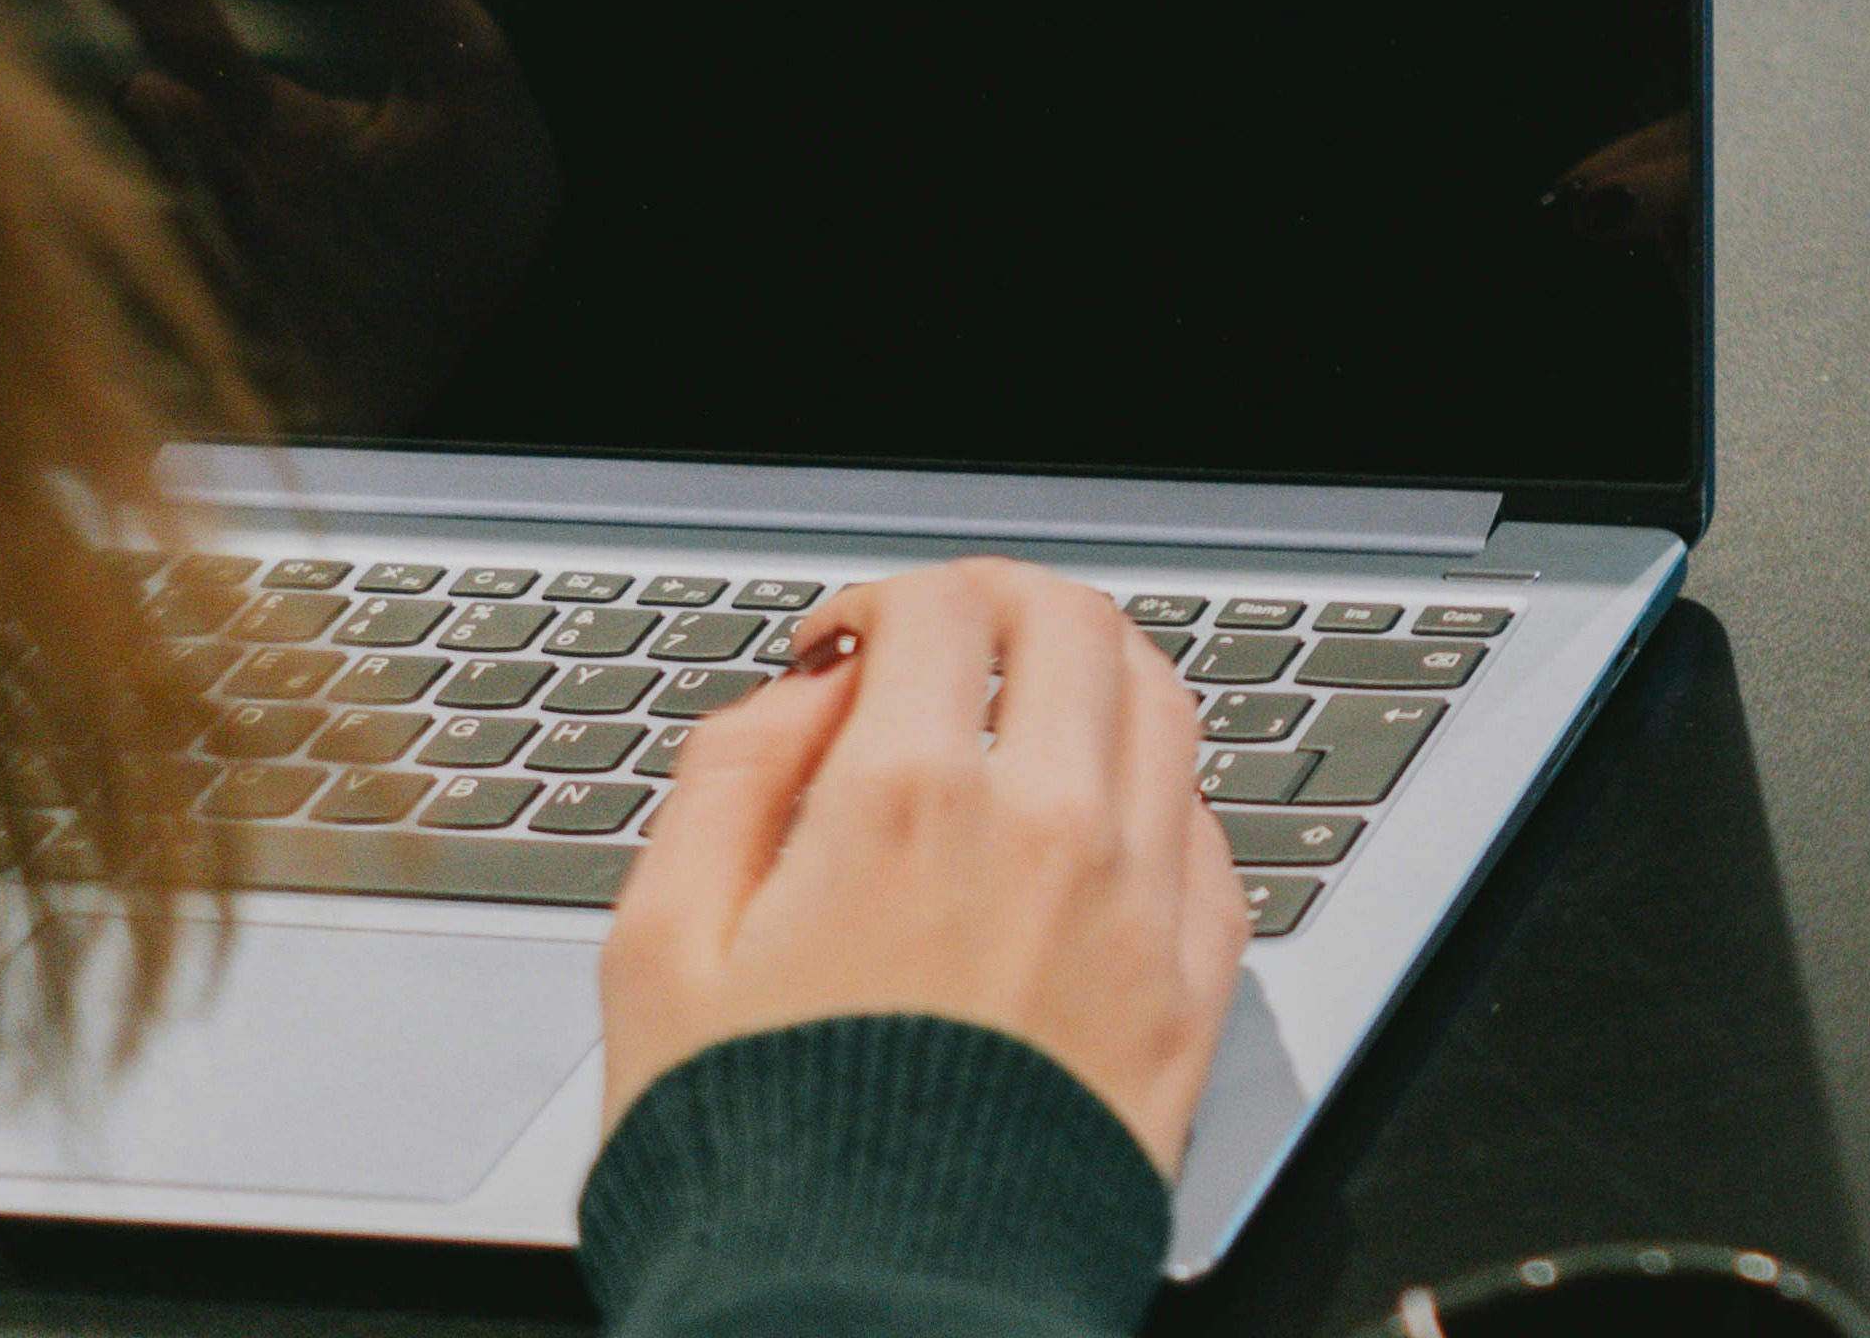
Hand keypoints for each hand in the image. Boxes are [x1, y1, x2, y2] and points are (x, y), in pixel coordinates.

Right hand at [76, 0, 557, 423]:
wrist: (528, 352)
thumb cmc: (485, 198)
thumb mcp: (454, 58)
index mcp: (287, 139)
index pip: (208, 66)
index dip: (164, 9)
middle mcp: (249, 208)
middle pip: (177, 135)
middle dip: (149, 68)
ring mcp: (251, 283)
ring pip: (182, 214)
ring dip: (177, 160)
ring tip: (161, 95)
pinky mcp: (260, 346)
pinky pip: (200, 301)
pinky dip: (201, 262)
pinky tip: (217, 197)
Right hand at [597, 561, 1246, 1173]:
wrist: (867, 1321)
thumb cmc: (751, 1162)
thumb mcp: (660, 953)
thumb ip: (726, 782)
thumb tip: (807, 696)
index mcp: (906, 806)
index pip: (942, 609)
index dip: (883, 603)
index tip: (848, 651)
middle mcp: (1048, 835)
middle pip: (1075, 628)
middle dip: (1002, 608)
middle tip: (949, 644)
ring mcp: (1138, 914)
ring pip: (1163, 712)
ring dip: (1096, 678)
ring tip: (1032, 711)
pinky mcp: (1191, 999)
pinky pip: (1210, 839)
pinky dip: (1157, 795)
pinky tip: (1101, 824)